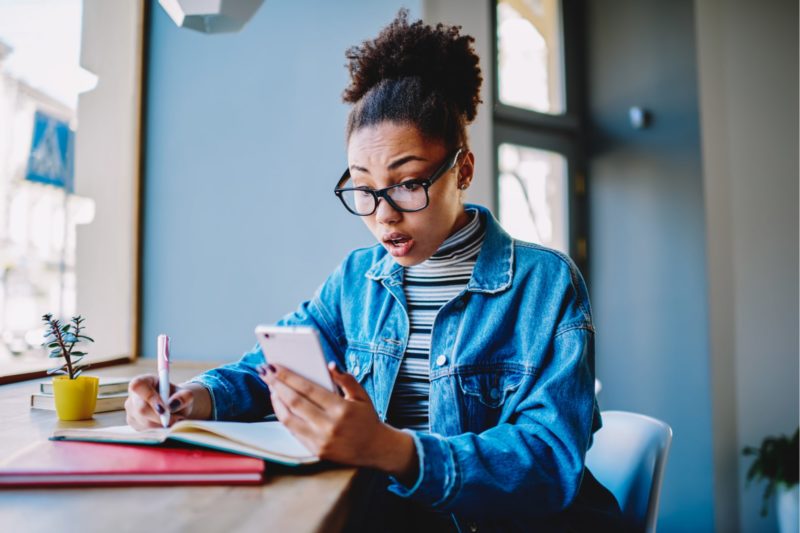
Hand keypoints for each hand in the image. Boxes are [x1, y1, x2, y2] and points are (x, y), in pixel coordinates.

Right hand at [125, 374, 209, 429]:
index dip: (150, 397)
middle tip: (176, 419)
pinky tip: (165, 424)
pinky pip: (146, 431)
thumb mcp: (186, 394)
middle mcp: (133, 396)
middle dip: (160, 417)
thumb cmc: (178, 397)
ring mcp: (131, 411)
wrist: (175, 406)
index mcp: (143, 381)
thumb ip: (184, 396)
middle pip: (141, 409)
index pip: (138, 386)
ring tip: (174, 419)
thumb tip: (173, 404)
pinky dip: (159, 430)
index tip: (164, 409)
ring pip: (145, 423)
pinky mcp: (134, 424)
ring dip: (162, 424)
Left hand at [260, 362, 417, 480]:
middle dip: (276, 385)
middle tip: (264, 373)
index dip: (288, 377)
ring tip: (271, 388)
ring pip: (289, 419)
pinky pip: (294, 432)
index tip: (275, 366)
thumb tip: (330, 365)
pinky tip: (281, 406)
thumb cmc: (367, 419)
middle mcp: (329, 425)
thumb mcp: (362, 396)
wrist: (376, 449)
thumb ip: (346, 379)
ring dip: (276, 402)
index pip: (308, 389)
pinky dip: (284, 417)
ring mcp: (321, 440)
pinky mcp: (316, 451)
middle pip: (295, 402)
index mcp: (341, 409)